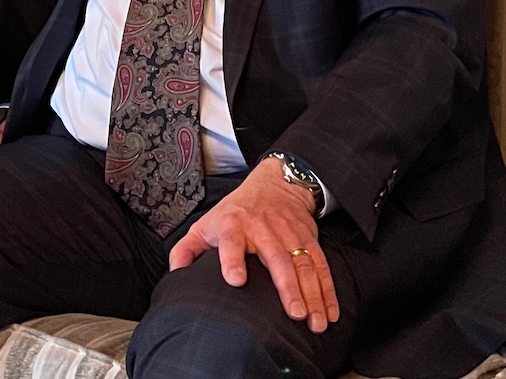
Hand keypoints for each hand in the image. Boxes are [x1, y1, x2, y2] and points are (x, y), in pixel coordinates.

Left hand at [168, 159, 338, 333]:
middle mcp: (263, 229)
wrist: (275, 183)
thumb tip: (174, 274)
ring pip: (303, 264)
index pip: (231, 241)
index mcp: (233, 225)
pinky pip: (321, 266)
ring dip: (313, 294)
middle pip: (277, 257)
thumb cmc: (234, 212)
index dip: (232, 259)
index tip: (236, 281)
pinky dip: (328, 290)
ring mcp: (289, 234)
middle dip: (287, 287)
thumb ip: (186, 249)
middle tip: (294, 314)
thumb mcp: (205, 223)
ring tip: (315, 322)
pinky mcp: (309, 240)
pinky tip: (331, 312)